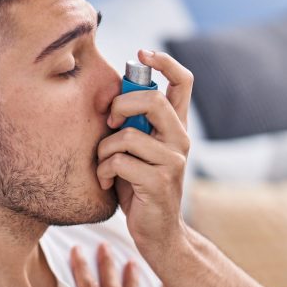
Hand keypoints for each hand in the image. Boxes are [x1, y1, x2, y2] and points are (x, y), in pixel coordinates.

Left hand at [98, 49, 193, 256]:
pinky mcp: (159, 182)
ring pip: (126, 135)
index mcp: (176, 126)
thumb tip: (110, 95)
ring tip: (102, 164)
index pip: (184, 81)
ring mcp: (172, 161)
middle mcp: (180, 139)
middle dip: (120, 104)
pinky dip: (102, 170)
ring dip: (103, 150)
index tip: (141, 53)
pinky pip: (118, 161)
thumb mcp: (136, 150)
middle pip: (152, 99)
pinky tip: (104, 182)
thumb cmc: (138, 188)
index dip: (165, 61)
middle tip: (109, 122)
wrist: (157, 234)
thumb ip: (132, 124)